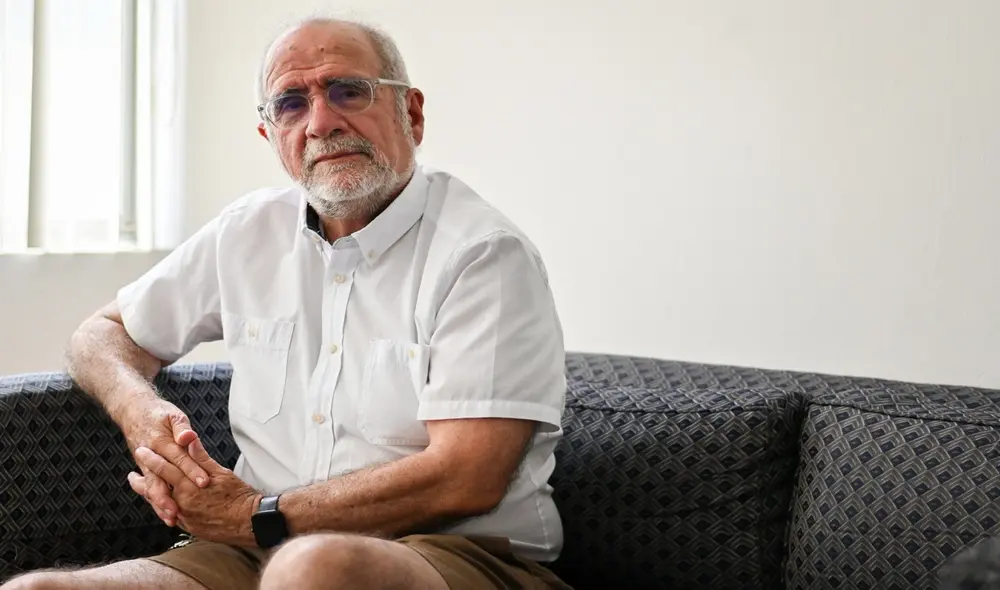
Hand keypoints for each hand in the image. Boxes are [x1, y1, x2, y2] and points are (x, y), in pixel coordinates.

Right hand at [122, 399, 208, 526]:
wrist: (133, 412)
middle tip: (184, 510)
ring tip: (172, 519)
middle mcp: (151, 456)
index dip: (192, 470)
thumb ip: (181, 427)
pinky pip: (150, 489)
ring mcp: (146, 465)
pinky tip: (165, 515)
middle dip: (172, 495)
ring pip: (153, 488)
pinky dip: (156, 502)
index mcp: (161, 441)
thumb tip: (188, 437)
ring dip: (161, 504)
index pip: (179, 458)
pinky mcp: (145, 471)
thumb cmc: (158, 414)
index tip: (204, 482)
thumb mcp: (172, 415)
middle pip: (163, 478)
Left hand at [129, 439, 260, 546]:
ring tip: (143, 490)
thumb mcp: (222, 473)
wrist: (249, 522)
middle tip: (131, 475)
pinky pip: (171, 516)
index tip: (142, 450)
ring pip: (161, 505)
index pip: (165, 469)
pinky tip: (161, 504)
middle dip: (142, 481)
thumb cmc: (239, 496)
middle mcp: (182, 503)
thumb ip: (201, 458)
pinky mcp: (190, 527)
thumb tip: (189, 440)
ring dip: (151, 496)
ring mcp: (184, 517)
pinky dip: (163, 508)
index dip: (152, 458)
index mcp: (189, 486)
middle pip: (156, 490)